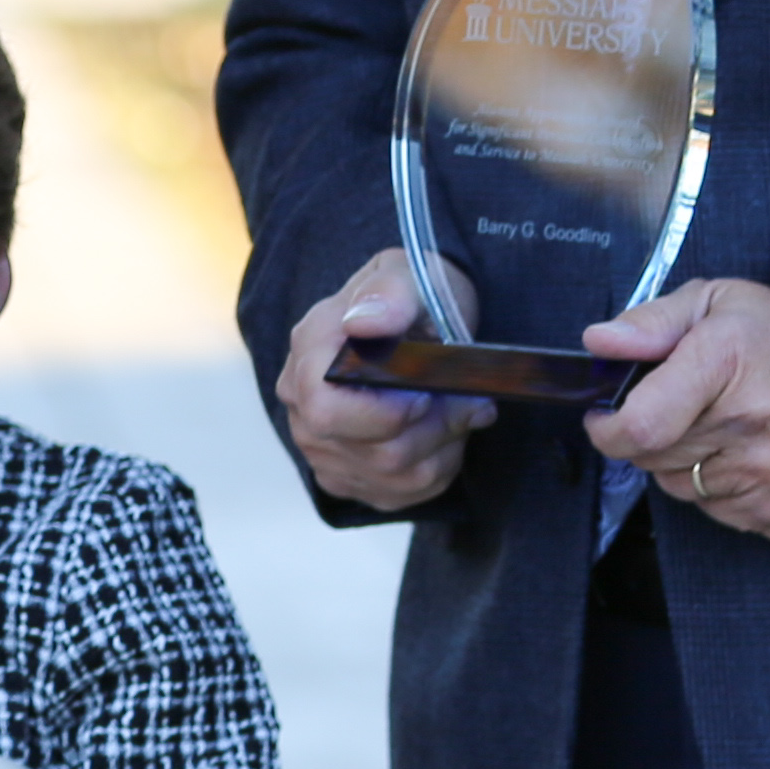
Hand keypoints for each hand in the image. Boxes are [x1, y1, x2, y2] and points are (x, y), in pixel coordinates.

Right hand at [276, 242, 488, 513]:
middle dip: (435, 428)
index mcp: (308, 354)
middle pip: (376, 453)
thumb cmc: (413, 298)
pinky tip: (440, 432)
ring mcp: (321, 449)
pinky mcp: (347, 479)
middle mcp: (302, 408)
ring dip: (444, 445)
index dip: (386, 413)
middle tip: (467, 398)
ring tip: (458, 408)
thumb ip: (390, 294)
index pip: (327, 411)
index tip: (428, 391)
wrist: (415, 321)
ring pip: (398, 476)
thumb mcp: (408, 275)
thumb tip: (367, 322)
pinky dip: (437, 465)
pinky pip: (403, 493)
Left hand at [581, 275, 769, 535]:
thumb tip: (598, 343)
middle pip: (651, 459)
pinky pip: (717, 511)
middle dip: (647, 435)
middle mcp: (750, 426)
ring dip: (682, 462)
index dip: (609, 426)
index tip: (608, 414)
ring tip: (718, 426)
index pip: (639, 426)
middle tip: (678, 407)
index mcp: (724, 364)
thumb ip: (650, 323)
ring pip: (679, 488)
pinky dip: (717, 488)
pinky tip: (744, 453)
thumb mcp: (716, 301)